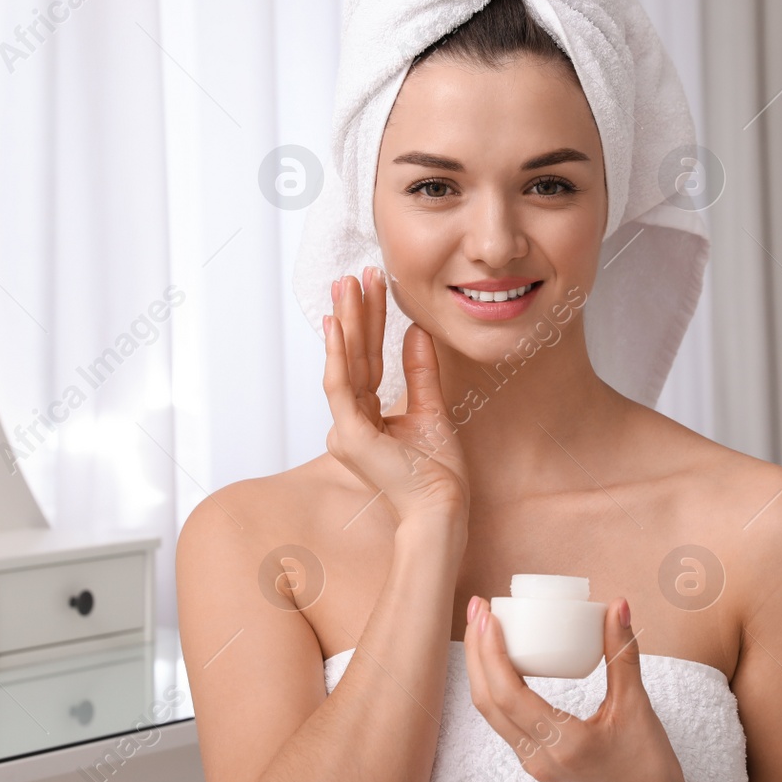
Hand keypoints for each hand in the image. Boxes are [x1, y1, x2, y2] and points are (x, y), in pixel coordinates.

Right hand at [323, 268, 469, 526]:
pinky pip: (341, 387)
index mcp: (367, 417)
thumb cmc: (437, 473)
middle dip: (355, 313)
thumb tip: (416, 331)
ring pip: (345, 365)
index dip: (371, 323)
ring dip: (346, 322)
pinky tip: (339, 325)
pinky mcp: (349, 437)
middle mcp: (350, 422)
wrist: (442, 507)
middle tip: (354, 274)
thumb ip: (421, 372)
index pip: (368, 360)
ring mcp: (345, 429)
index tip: (373, 287)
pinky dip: (338, 354)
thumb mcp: (432, 410)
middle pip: (354, 357)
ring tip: (347, 285)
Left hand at [463, 595, 695, 781]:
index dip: (490, 652)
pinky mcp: (537, 762)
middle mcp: (539, 758)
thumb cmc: (650, 767)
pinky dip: (495, 687)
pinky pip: (504, 720)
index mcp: (563, 744)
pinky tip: (501, 661)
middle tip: (478, 608)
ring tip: (483, 628)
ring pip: (492, 713)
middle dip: (476, 652)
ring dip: (481, 669)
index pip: (508, 694)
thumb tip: (618, 605)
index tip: (487, 614)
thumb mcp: (638, 706)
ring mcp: (535, 763)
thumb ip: (623, 654)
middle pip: (488, 701)